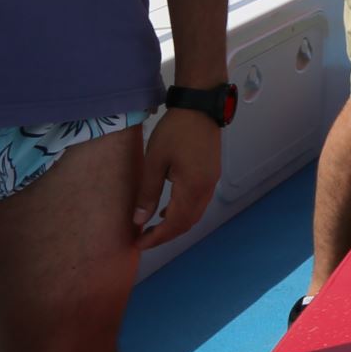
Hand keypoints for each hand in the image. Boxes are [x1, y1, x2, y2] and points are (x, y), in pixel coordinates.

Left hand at [134, 108, 223, 251]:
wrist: (200, 107)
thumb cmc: (174, 132)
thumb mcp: (154, 161)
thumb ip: (148, 193)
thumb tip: (139, 221)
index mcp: (192, 187)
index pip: (175, 223)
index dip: (157, 237)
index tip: (139, 244)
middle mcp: (206, 189)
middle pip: (188, 223)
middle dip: (166, 235)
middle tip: (144, 240)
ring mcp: (212, 182)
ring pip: (194, 214)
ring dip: (175, 225)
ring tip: (153, 228)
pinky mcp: (212, 175)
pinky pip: (198, 203)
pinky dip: (183, 213)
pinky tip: (168, 209)